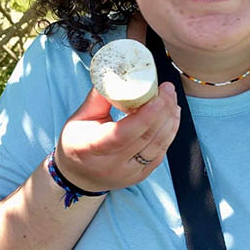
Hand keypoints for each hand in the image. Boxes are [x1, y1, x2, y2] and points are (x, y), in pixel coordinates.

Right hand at [55, 82, 180, 191]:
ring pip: (157, 146)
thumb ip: (99, 97)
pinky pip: (160, 153)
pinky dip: (169, 133)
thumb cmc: (77, 142)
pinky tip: (172, 116)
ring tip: (172, 99)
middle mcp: (111, 165)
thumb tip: (117, 73)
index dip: (144, 116)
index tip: (158, 97)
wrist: (79, 176)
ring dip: (170, 121)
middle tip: (168, 89)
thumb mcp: (80, 117)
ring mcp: (128, 173)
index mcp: (91, 148)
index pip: (122, 135)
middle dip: (162, 111)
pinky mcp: (140, 176)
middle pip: (145, 138)